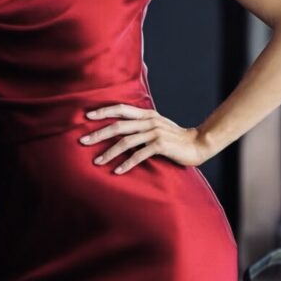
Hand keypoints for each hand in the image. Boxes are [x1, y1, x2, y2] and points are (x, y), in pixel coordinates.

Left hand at [79, 104, 211, 173]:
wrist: (198, 144)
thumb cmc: (174, 137)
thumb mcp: (156, 125)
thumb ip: (140, 123)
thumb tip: (119, 126)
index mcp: (146, 114)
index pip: (121, 109)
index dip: (103, 111)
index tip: (87, 116)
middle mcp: (149, 121)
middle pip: (118, 125)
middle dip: (98, 134)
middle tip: (82, 141)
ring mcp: (155, 132)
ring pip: (126, 141)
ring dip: (109, 152)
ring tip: (97, 161)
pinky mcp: (161, 146)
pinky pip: (139, 155)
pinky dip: (127, 163)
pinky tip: (117, 171)